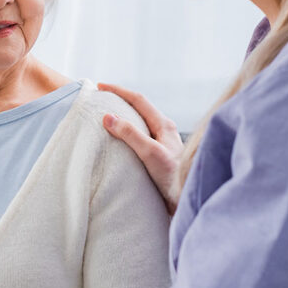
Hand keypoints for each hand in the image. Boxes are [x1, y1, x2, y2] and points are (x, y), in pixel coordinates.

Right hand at [98, 82, 183, 213]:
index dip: (118, 91)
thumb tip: (108, 117)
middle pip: (139, 109)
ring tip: (105, 119)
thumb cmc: (174, 178)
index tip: (100, 86)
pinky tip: (118, 143)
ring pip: (139, 124)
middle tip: (100, 99)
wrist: (187, 200)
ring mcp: (162, 144)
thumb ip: (130, 134)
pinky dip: (126, 134)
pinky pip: (139, 139)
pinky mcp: (159, 158)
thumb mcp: (151, 153)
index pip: (138, 100)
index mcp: (164, 125)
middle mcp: (164, 131)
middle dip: (120, 101)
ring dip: (123, 118)